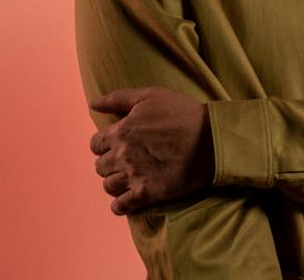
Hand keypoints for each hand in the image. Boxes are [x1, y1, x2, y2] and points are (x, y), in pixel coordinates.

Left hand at [88, 86, 213, 215]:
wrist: (211, 138)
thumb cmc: (182, 113)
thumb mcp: (151, 96)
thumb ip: (118, 98)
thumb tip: (92, 103)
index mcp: (121, 131)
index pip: (95, 144)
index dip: (105, 144)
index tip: (118, 145)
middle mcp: (122, 155)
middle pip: (100, 166)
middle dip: (110, 163)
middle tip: (127, 161)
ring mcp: (133, 176)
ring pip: (108, 186)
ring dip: (115, 183)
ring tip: (130, 178)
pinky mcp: (147, 193)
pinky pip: (121, 206)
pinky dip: (120, 205)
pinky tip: (128, 199)